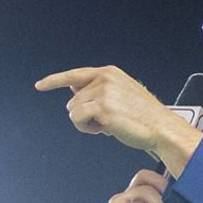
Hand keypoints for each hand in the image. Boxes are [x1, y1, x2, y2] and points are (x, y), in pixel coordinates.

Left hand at [35, 66, 202, 175]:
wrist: (162, 127)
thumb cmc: (146, 115)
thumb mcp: (122, 94)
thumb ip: (98, 89)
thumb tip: (74, 87)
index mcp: (110, 73)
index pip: (75, 74)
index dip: (54, 80)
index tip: (40, 85)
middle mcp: (105, 79)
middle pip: (72, 99)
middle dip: (85, 113)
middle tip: (108, 120)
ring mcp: (103, 92)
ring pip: (72, 110)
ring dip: (86, 122)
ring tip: (109, 124)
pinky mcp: (101, 108)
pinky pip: (77, 119)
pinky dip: (86, 128)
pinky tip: (104, 129)